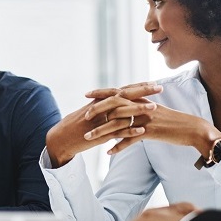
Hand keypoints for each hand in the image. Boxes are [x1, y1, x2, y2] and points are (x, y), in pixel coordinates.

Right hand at [46, 82, 162, 167]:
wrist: (61, 138)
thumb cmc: (75, 125)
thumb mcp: (90, 111)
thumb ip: (103, 106)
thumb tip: (116, 101)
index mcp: (100, 101)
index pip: (122, 90)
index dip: (138, 86)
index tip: (153, 82)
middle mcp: (101, 107)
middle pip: (125, 96)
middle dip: (143, 91)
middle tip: (159, 87)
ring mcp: (100, 120)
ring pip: (122, 112)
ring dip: (139, 109)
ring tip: (155, 108)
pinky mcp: (99, 134)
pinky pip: (117, 132)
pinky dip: (129, 131)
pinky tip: (142, 131)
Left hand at [85, 82, 220, 155]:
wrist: (193, 128)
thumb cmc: (174, 122)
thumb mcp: (156, 111)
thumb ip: (141, 108)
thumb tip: (128, 109)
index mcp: (142, 100)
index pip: (118, 93)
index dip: (102, 93)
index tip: (88, 94)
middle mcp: (142, 106)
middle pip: (115, 106)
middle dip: (98, 110)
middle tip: (85, 116)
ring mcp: (146, 118)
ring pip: (119, 124)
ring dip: (102, 132)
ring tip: (89, 138)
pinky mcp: (151, 132)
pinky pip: (131, 140)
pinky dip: (119, 146)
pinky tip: (109, 152)